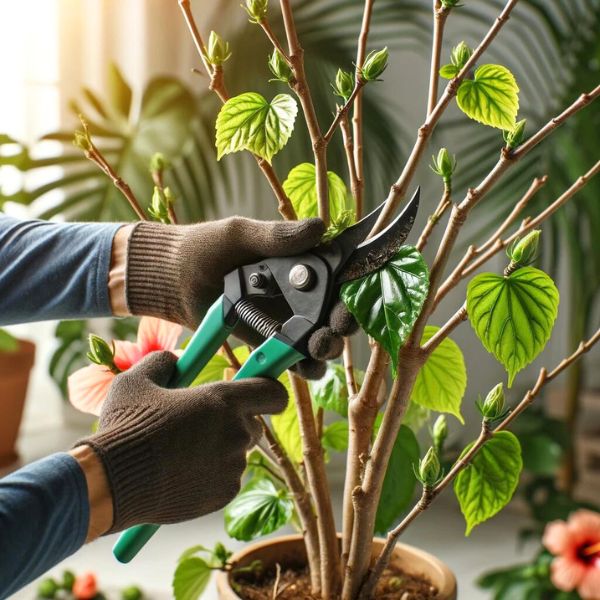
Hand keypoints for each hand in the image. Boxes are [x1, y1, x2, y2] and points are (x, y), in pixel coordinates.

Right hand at [74, 351, 286, 533]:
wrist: (113, 483)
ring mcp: (233, 466)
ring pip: (238, 452)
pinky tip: (181, 473)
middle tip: (203, 424)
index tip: (261, 390)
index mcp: (223, 400)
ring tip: (182, 452)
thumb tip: (173, 359)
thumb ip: (162, 362)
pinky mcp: (225, 494)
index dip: (270, 390)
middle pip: (254, 423)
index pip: (273, 393)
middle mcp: (236, 432)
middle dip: (235, 421)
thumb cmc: (125, 427)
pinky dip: (212, 475)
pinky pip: (227, 478)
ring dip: (220, 449)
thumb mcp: (137, 381)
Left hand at [123, 217, 356, 377]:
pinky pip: (294, 359)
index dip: (353, 286)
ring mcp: (285, 321)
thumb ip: (277, 236)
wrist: (172, 279)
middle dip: (343, 321)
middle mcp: (299, 294)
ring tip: (319, 346)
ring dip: (327, 346)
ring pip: (320, 338)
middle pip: (336, 311)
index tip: (351, 295)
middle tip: (336, 324)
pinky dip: (305, 366)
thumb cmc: (205, 248)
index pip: (339, 274)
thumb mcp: (240, 234)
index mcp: (300, 263)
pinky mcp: (270, 343)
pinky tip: (306, 365)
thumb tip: (319, 228)